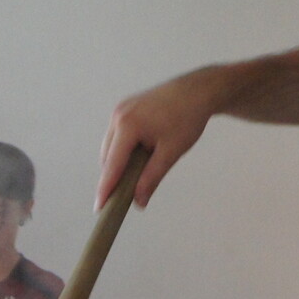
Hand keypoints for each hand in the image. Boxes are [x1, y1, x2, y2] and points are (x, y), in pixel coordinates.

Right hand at [98, 70, 223, 208]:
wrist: (198, 90)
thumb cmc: (188, 118)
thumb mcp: (171, 152)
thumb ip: (152, 178)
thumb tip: (138, 202)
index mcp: (128, 125)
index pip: (112, 164)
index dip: (106, 188)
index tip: (99, 208)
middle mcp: (119, 115)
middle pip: (107, 156)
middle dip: (113, 177)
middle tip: (122, 199)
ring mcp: (120, 110)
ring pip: (111, 146)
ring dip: (118, 163)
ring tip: (135, 177)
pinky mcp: (126, 108)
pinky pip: (117, 135)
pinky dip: (123, 150)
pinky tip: (138, 158)